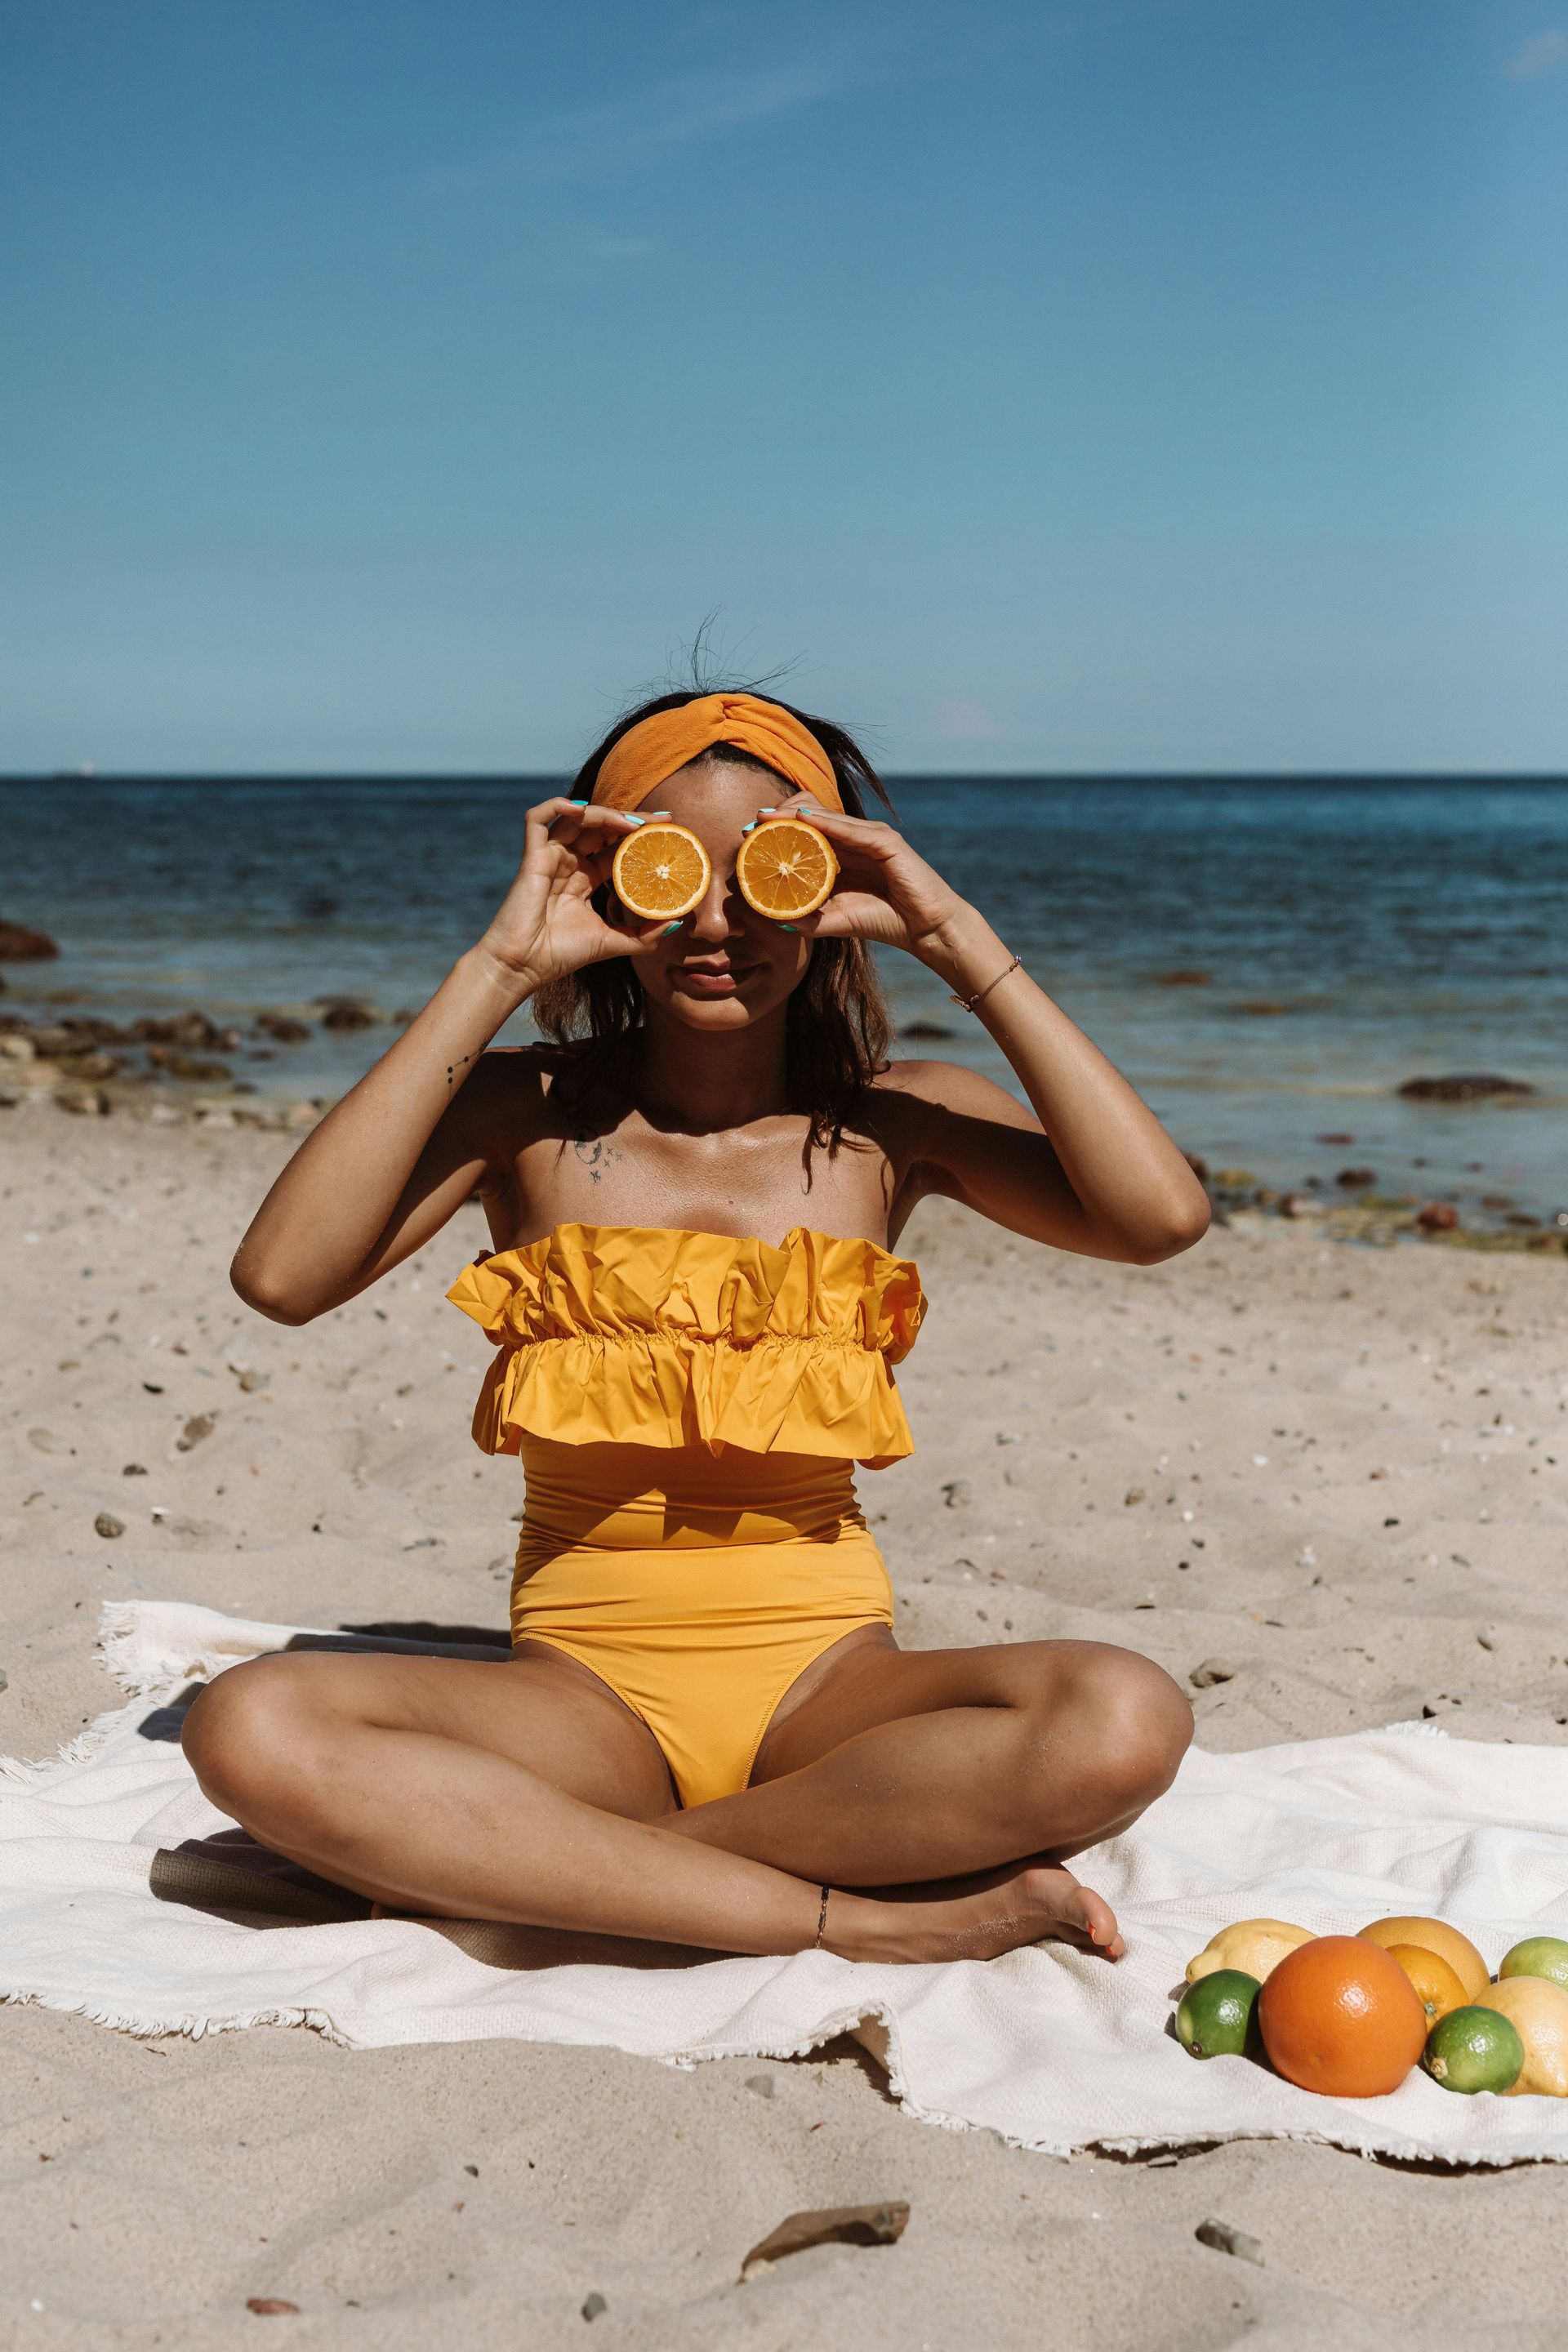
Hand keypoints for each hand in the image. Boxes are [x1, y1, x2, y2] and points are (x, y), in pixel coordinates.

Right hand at [475, 798, 671, 992]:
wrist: (524, 966)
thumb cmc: (561, 955)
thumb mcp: (612, 942)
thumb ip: (644, 935)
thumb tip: (678, 921)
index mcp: (586, 877)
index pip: (617, 846)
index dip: (641, 835)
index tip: (669, 830)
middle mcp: (569, 862)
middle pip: (602, 827)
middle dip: (632, 819)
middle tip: (662, 820)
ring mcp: (550, 856)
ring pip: (577, 818)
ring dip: (606, 814)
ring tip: (633, 824)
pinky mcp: (531, 857)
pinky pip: (537, 819)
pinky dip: (555, 805)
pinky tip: (580, 808)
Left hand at [750, 796, 979, 969]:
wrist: (927, 930)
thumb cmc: (886, 921)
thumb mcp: (839, 919)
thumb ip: (810, 918)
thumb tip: (777, 920)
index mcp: (844, 853)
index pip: (806, 831)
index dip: (777, 829)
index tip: (748, 835)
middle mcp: (856, 839)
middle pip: (811, 815)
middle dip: (779, 817)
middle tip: (751, 826)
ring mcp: (871, 836)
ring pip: (826, 816)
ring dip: (792, 815)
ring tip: (765, 820)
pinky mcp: (886, 841)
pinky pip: (849, 828)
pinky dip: (824, 822)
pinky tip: (799, 820)